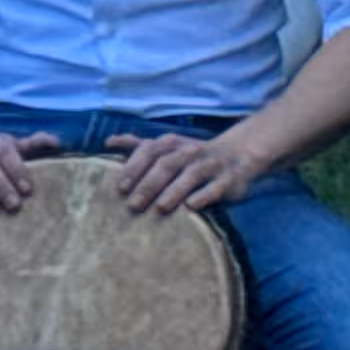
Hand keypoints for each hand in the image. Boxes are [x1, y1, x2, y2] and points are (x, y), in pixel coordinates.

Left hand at [112, 129, 269, 213]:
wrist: (240, 153)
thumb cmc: (193, 156)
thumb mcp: (169, 148)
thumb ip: (140, 147)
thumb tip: (109, 141)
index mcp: (173, 145)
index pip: (150, 151)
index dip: (135, 167)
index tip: (121, 187)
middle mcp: (191, 152)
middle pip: (167, 165)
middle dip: (149, 185)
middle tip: (133, 205)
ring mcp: (211, 165)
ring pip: (191, 175)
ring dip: (174, 191)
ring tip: (160, 207)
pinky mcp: (230, 180)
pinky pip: (216, 188)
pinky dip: (204, 196)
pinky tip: (192, 206)